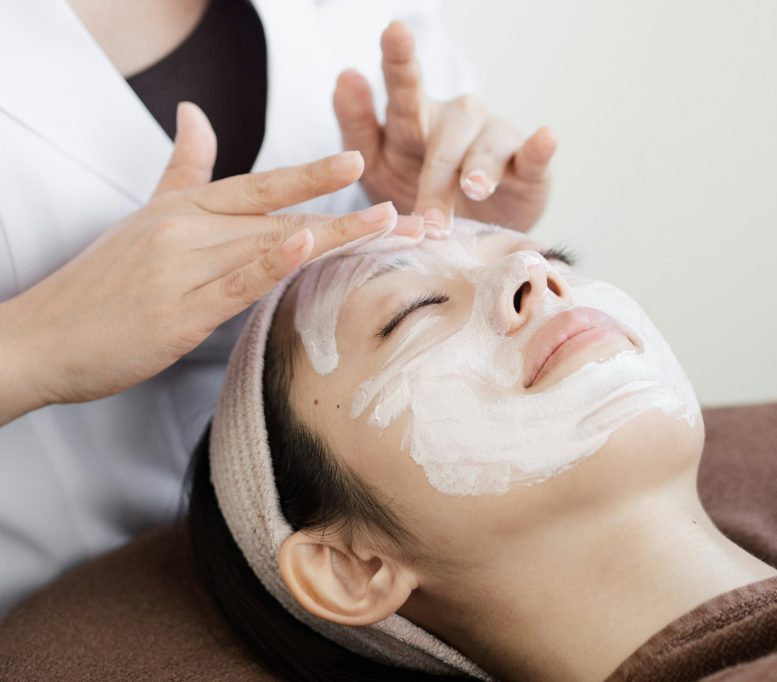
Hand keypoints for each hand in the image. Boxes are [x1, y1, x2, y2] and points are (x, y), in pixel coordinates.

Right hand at [0, 103, 422, 421]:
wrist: (39, 337)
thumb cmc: (98, 288)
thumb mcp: (144, 218)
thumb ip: (181, 171)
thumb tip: (195, 115)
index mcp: (182, 210)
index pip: (259, 185)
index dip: (310, 173)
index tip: (357, 159)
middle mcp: (187, 230)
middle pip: (281, 215)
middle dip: (348, 214)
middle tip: (408, 211)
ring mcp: (181, 267)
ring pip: (270, 242)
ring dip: (334, 234)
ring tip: (388, 225)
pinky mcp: (176, 310)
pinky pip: (233, 280)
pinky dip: (271, 260)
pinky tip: (307, 243)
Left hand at [334, 21, 555, 235]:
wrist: (459, 235)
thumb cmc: (411, 190)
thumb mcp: (374, 164)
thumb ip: (357, 125)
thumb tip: (345, 75)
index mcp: (414, 118)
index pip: (403, 86)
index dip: (399, 60)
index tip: (394, 32)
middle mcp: (456, 122)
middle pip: (447, 132)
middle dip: (436, 171)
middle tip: (427, 212)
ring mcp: (493, 141)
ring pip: (486, 146)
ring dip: (479, 168)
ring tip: (473, 189)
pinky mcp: (528, 169)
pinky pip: (532, 156)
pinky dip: (539, 148)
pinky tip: (545, 137)